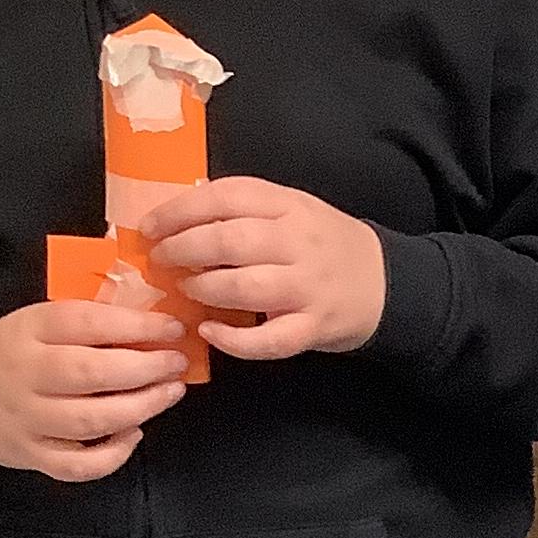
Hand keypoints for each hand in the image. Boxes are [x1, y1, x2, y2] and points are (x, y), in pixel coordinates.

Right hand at [0, 301, 190, 481]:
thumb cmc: (17, 351)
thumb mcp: (39, 321)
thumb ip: (89, 317)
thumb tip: (156, 310)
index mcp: (29, 330)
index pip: (85, 322)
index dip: (136, 325)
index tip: (173, 328)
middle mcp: (25, 374)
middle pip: (90, 373)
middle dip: (145, 368)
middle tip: (176, 363)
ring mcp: (27, 419)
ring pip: (89, 420)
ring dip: (140, 408)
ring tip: (169, 392)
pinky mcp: (31, 454)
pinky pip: (77, 465)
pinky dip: (112, 455)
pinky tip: (134, 433)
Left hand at [143, 179, 386, 360]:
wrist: (386, 283)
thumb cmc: (324, 245)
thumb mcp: (293, 210)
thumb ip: (245, 209)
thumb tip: (177, 216)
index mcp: (290, 205)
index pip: (227, 197)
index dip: (180, 211)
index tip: (151, 227)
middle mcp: (300, 242)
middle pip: (230, 241)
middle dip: (183, 250)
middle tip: (161, 260)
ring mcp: (308, 287)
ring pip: (245, 287)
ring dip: (203, 288)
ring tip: (185, 289)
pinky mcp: (313, 327)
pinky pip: (269, 340)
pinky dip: (233, 341)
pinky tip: (210, 332)